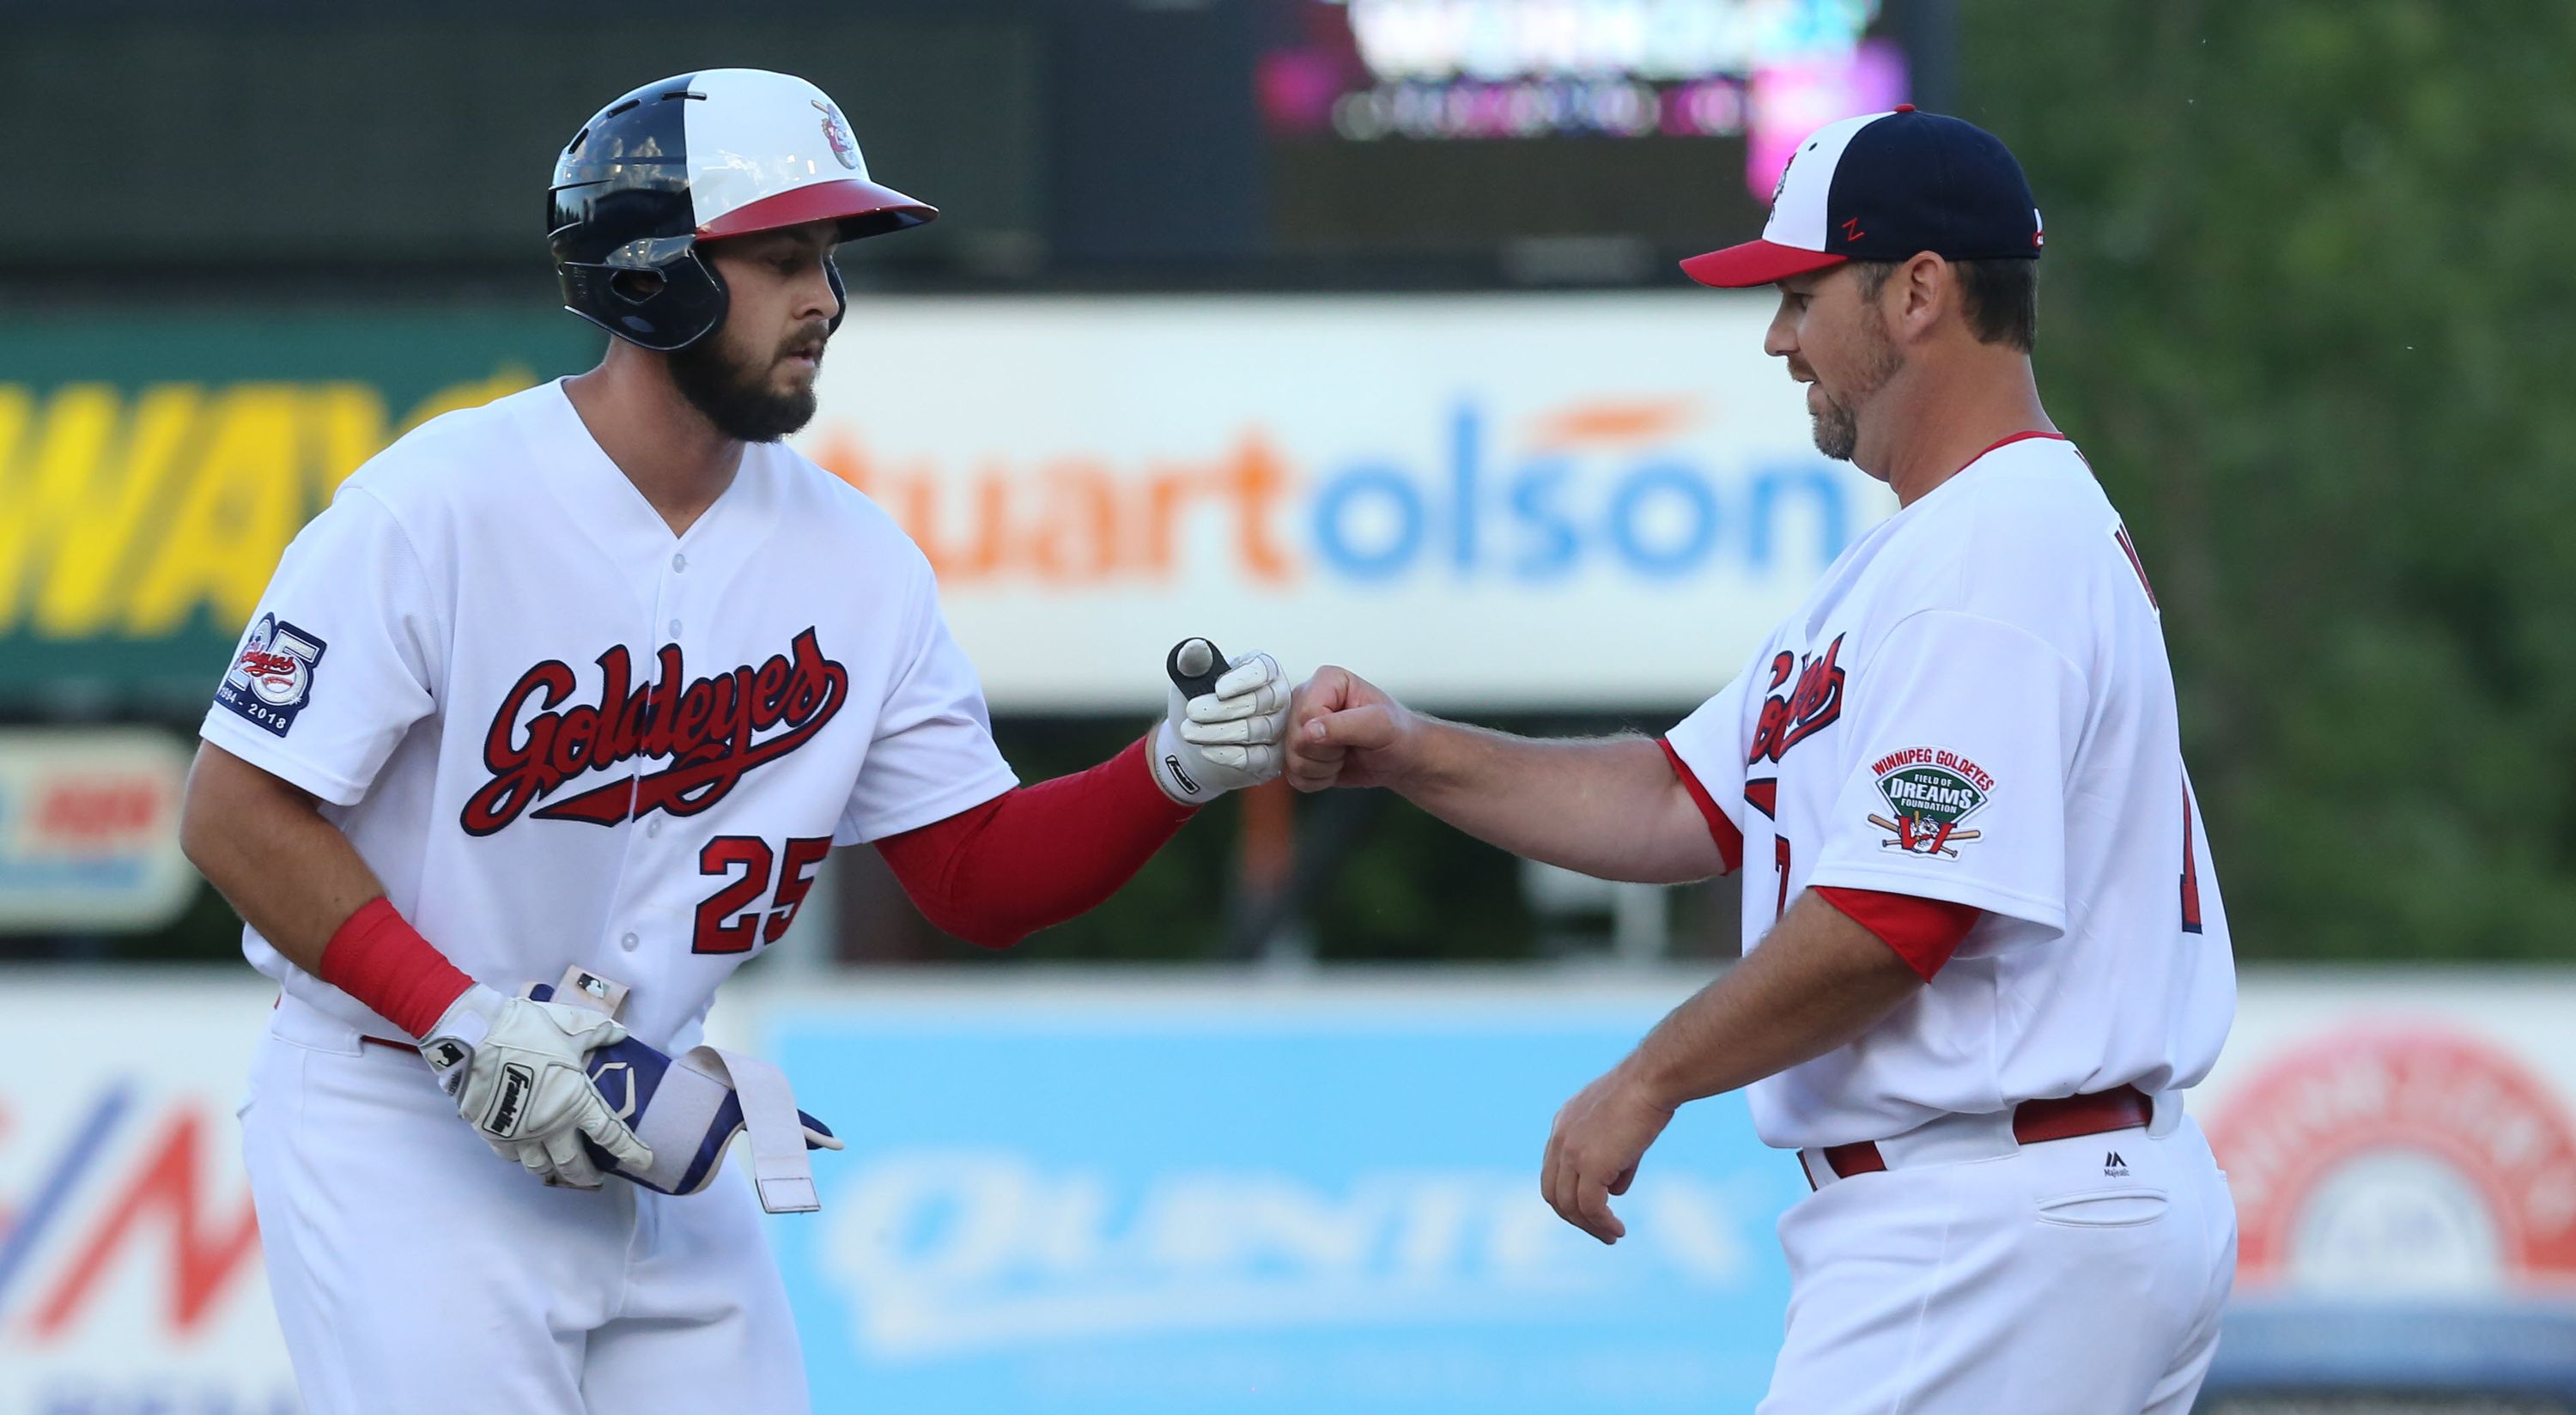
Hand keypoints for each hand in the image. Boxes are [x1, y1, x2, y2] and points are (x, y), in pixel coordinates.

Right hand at [421, 984, 653, 1187]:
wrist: (473, 1039)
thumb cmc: (527, 1032)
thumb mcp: (571, 1025)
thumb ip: (599, 1032)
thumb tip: (621, 1032)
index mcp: (576, 1101)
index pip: (610, 1134)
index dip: (630, 1151)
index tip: (645, 1163)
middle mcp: (551, 1126)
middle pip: (573, 1165)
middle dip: (587, 1176)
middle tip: (596, 1179)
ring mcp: (520, 1135)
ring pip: (540, 1168)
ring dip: (554, 1173)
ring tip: (561, 1173)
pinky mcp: (492, 1134)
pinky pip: (511, 1157)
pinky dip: (523, 1159)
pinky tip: (527, 1155)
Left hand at [1149, 641, 1288, 804]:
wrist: (1191, 742)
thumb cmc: (1197, 701)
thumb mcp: (1191, 679)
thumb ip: (1194, 662)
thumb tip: (1195, 646)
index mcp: (1264, 670)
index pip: (1263, 670)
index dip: (1242, 680)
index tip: (1218, 690)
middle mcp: (1278, 698)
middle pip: (1259, 702)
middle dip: (1222, 708)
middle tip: (1191, 712)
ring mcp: (1279, 730)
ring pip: (1256, 730)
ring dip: (1218, 732)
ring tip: (1188, 732)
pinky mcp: (1272, 759)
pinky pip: (1257, 757)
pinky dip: (1230, 754)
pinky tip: (1206, 750)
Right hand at [1284, 665, 1419, 792]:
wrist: (1401, 757)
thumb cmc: (1397, 733)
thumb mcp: (1380, 725)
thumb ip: (1344, 725)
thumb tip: (1309, 731)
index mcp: (1326, 681)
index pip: (1306, 713)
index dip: (1328, 734)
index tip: (1353, 733)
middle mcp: (1306, 699)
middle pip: (1295, 739)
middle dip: (1326, 754)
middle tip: (1350, 746)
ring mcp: (1299, 725)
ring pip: (1291, 760)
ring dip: (1323, 768)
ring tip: (1344, 755)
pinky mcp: (1297, 750)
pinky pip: (1293, 776)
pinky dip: (1317, 780)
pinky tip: (1335, 767)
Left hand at [1541, 1059, 1676, 1243]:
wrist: (1651, 1079)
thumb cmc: (1645, 1096)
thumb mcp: (1622, 1130)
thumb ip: (1613, 1162)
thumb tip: (1615, 1191)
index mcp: (1563, 1126)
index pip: (1553, 1172)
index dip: (1569, 1196)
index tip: (1590, 1210)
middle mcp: (1560, 1139)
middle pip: (1554, 1193)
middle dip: (1575, 1217)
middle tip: (1600, 1231)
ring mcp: (1572, 1152)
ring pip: (1570, 1205)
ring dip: (1590, 1226)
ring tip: (1611, 1236)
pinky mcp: (1590, 1164)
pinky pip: (1591, 1207)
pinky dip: (1602, 1224)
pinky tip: (1618, 1230)